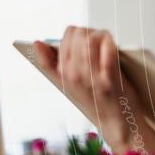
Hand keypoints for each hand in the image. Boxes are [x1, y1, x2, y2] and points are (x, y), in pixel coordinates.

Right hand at [33, 27, 141, 151]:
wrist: (117, 123)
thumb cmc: (97, 101)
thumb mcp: (70, 84)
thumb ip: (52, 65)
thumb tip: (37, 43)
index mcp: (62, 77)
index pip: (61, 42)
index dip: (74, 34)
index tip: (84, 37)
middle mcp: (73, 77)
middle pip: (76, 36)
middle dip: (88, 31)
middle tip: (98, 36)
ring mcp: (91, 78)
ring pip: (90, 39)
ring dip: (100, 33)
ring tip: (106, 38)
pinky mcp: (110, 80)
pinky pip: (108, 50)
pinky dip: (110, 41)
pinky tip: (113, 41)